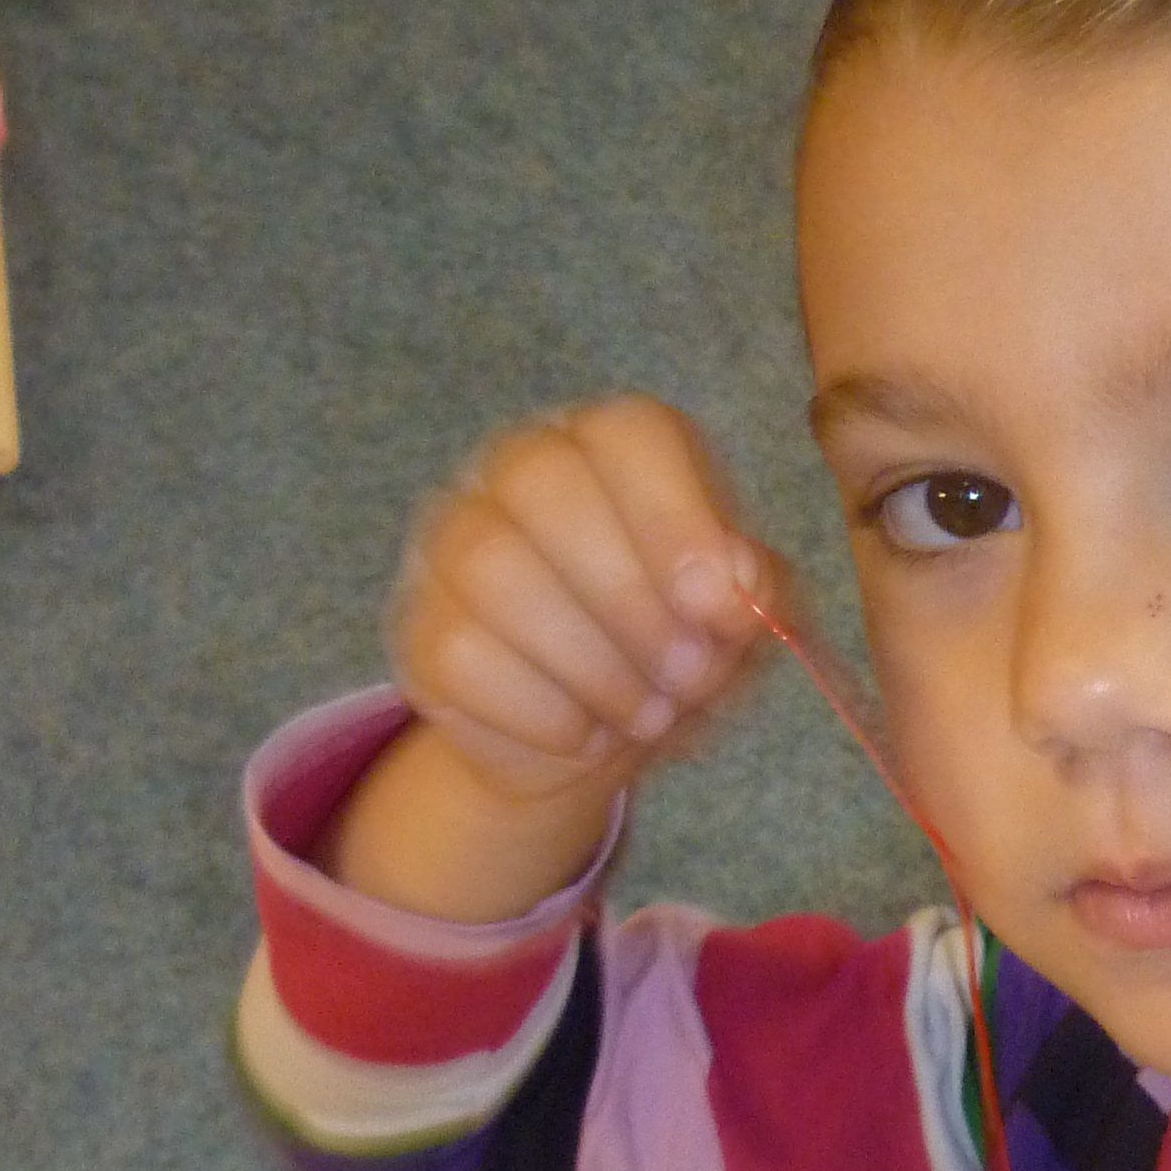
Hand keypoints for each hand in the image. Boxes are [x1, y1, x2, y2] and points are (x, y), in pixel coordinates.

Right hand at [388, 394, 781, 809]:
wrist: (592, 737)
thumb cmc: (674, 649)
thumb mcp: (736, 622)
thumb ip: (752, 592)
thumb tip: (735, 590)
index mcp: (611, 446)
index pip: (628, 433)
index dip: (675, 515)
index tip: (717, 606)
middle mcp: (517, 469)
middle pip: (545, 486)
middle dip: (632, 598)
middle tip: (690, 676)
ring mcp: (451, 543)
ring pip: (494, 571)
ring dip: (592, 663)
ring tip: (647, 715)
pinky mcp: (418, 627)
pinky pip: (461, 654)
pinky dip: (542, 711)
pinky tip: (584, 735)